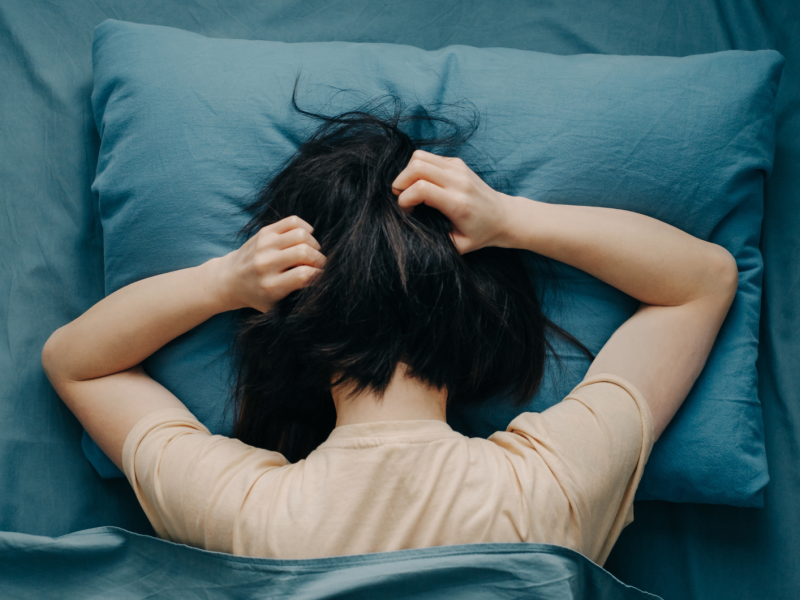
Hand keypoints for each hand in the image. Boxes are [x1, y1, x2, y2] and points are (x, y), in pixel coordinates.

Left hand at [216, 216, 325, 312]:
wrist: (229, 279)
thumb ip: (297, 297)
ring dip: (314, 244)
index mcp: (270, 285)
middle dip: (320, 259)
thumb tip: (324, 285)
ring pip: (301, 234)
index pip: (304, 275)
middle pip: (305, 252)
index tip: (322, 277)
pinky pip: (293, 221)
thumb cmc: (257, 296)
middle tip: (320, 265)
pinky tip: (305, 239)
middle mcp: (266, 263)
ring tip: (312, 252)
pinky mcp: (264, 232)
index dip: (319, 275)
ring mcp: (264, 245)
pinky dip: (305, 228)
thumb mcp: (276, 306)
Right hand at [391, 149, 513, 253]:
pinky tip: (423, 183)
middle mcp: (458, 181)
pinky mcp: (458, 162)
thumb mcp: (458, 246)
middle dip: (400, 181)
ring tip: (410, 189)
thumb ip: (433, 241)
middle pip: (417, 167)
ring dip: (408, 172)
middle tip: (401, 197)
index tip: (405, 210)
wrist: (505, 216)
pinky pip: (429, 157)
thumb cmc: (481, 233)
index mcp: (458, 203)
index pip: (421, 188)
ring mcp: (459, 168)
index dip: (405, 199)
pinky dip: (419, 168)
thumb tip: (408, 232)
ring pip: (420, 156)